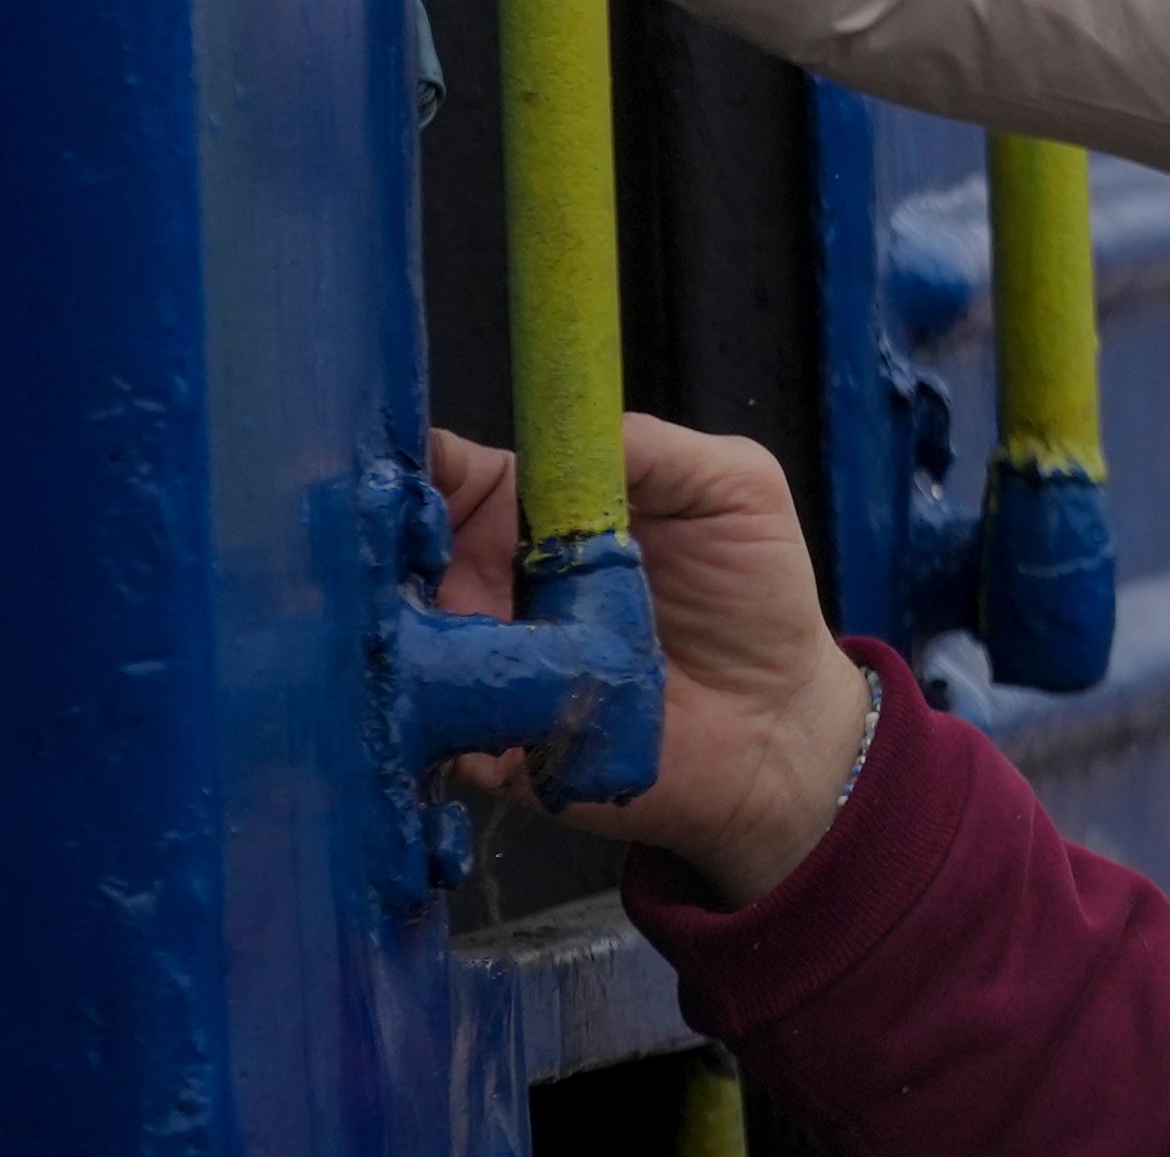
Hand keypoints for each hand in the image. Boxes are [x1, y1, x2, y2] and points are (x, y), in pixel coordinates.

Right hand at [419, 419, 865, 899]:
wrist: (778, 728)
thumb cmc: (755, 594)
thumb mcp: (730, 487)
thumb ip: (650, 446)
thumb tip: (560, 428)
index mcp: (536, 510)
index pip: (450, 472)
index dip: (420, 463)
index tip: (404, 468)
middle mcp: (494, 580)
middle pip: (406, 552)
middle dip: (391, 545)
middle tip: (401, 552)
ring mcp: (487, 662)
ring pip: (404, 634)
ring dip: (404, 623)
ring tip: (425, 619)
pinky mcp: (492, 741)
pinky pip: (434, 723)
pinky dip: (429, 708)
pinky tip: (443, 691)